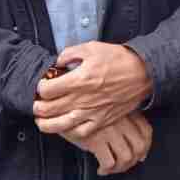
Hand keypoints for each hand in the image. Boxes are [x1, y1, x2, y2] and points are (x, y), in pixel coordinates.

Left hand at [33, 43, 153, 141]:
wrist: (142, 73)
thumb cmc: (118, 59)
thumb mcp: (92, 48)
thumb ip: (70, 53)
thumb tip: (58, 62)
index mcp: (78, 79)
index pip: (47, 89)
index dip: (40, 88)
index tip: (42, 86)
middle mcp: (82, 98)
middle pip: (49, 109)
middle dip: (38, 107)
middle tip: (37, 104)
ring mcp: (92, 112)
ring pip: (61, 125)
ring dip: (46, 124)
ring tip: (41, 121)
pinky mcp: (101, 120)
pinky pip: (81, 132)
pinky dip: (69, 132)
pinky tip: (65, 127)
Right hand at [69, 111, 153, 175]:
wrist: (61, 105)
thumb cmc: (81, 106)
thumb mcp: (104, 106)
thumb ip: (118, 116)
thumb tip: (129, 137)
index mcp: (125, 110)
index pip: (146, 131)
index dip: (146, 146)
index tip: (141, 155)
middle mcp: (121, 120)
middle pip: (140, 147)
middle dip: (134, 160)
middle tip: (124, 165)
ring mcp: (110, 131)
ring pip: (126, 157)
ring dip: (120, 168)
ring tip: (111, 168)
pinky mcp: (96, 140)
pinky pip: (109, 162)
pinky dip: (107, 169)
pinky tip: (101, 169)